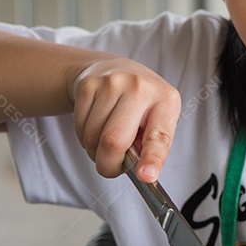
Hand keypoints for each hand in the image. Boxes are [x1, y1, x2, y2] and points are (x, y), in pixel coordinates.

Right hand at [69, 57, 180, 180]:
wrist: (111, 68)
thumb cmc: (139, 102)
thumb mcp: (156, 118)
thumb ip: (150, 146)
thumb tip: (141, 172)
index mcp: (166, 100)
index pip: (159, 136)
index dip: (152, 159)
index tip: (146, 177)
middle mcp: (140, 87)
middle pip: (114, 141)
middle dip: (109, 165)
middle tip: (112, 167)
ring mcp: (112, 83)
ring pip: (93, 138)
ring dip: (95, 151)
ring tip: (105, 140)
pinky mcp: (88, 84)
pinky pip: (79, 128)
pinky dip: (84, 138)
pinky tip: (94, 126)